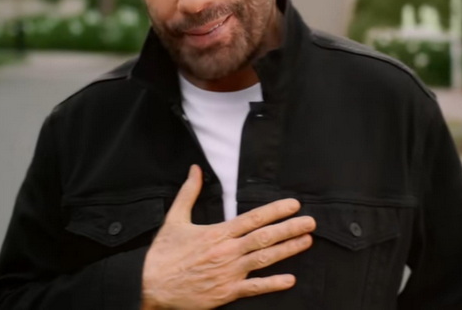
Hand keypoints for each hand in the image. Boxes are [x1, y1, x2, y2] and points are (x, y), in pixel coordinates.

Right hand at [141, 165, 315, 309]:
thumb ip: (189, 192)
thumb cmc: (163, 253)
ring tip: (306, 242)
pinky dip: (272, 284)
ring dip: (288, 250)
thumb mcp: (175, 218)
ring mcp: (229, 273)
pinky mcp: (226, 292)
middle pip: (265, 237)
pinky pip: (254, 288)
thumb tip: (195, 169)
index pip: (253, 218)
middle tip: (310, 222)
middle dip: (290, 228)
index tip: (293, 204)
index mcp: (218, 233)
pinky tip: (290, 279)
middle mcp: (227, 251)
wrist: (150, 284)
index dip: (276, 210)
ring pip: (265, 259)